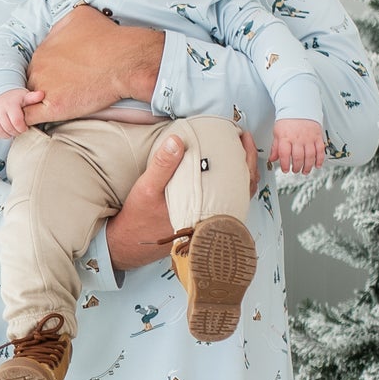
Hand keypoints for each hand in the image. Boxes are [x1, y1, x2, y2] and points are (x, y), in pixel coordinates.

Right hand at [0, 88, 41, 139]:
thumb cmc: (13, 98)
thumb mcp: (24, 96)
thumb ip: (33, 97)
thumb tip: (41, 95)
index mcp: (9, 104)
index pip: (17, 122)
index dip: (22, 128)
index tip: (24, 126)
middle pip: (9, 129)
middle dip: (16, 131)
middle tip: (19, 128)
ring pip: (0, 133)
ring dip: (8, 134)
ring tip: (12, 128)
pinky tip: (3, 129)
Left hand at [23, 6, 162, 125]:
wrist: (126, 61)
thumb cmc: (110, 39)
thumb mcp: (81, 16)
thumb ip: (62, 26)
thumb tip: (59, 32)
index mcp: (44, 48)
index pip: (38, 67)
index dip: (49, 76)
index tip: (62, 81)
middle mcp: (39, 65)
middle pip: (32, 82)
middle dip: (44, 89)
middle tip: (64, 94)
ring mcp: (44, 86)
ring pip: (30, 100)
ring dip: (39, 105)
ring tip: (58, 107)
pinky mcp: (53, 107)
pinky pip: (29, 117)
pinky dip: (29, 121)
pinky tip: (39, 121)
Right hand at [105, 128, 258, 271]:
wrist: (130, 244)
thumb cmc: (139, 218)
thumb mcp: (147, 188)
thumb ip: (162, 165)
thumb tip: (177, 140)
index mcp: (207, 211)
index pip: (242, 184)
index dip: (248, 158)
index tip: (244, 136)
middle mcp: (214, 219)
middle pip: (245, 189)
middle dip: (248, 161)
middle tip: (245, 138)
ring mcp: (209, 222)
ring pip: (236, 196)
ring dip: (240, 172)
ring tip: (237, 150)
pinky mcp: (202, 222)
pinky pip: (223, 201)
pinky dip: (228, 184)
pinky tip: (221, 171)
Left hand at [270, 118, 325, 174]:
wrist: (299, 107)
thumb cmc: (287, 120)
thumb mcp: (277, 133)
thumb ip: (275, 147)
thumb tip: (272, 159)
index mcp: (286, 138)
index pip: (284, 155)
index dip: (285, 165)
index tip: (285, 170)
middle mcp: (298, 139)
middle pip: (298, 157)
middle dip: (297, 167)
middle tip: (295, 170)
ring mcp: (309, 138)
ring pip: (310, 156)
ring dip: (308, 166)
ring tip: (305, 171)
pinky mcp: (317, 136)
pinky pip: (320, 150)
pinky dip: (320, 159)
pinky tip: (317, 165)